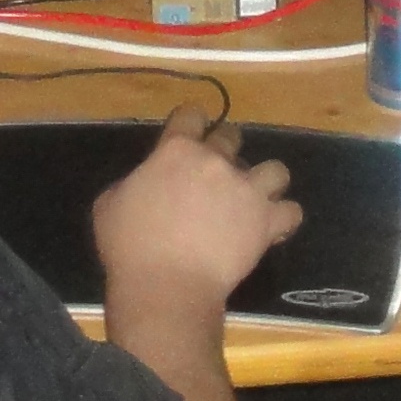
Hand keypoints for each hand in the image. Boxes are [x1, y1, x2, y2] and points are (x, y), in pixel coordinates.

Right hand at [93, 109, 300, 314]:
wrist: (166, 286)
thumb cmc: (129, 246)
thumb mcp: (109, 203)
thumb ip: (132, 182)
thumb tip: (145, 184)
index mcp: (176, 151)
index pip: (190, 114)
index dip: (190, 121)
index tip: (188, 133)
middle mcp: (217, 162)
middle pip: (232, 136)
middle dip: (225, 149)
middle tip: (215, 173)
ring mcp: (247, 190)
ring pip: (275, 170)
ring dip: (265, 180)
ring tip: (253, 197)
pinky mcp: (266, 221)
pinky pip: (291, 211)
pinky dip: (283, 218)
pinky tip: (271, 228)